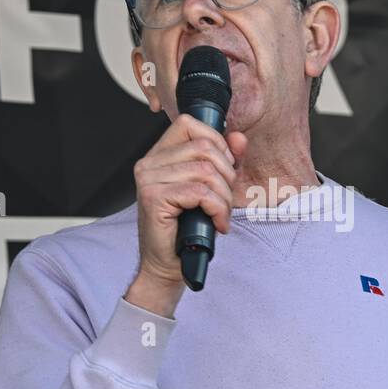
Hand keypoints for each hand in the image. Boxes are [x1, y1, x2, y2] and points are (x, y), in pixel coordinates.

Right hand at [125, 113, 247, 316]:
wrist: (167, 265)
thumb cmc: (186, 228)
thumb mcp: (211, 188)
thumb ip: (225, 159)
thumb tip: (239, 138)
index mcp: (159, 155)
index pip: (189, 124)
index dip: (216, 141)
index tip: (225, 168)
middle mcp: (148, 163)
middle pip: (204, 147)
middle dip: (226, 174)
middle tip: (225, 200)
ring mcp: (148, 179)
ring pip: (205, 171)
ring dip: (223, 197)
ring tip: (220, 214)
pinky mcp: (154, 197)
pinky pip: (199, 192)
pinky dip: (217, 208)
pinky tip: (216, 223)